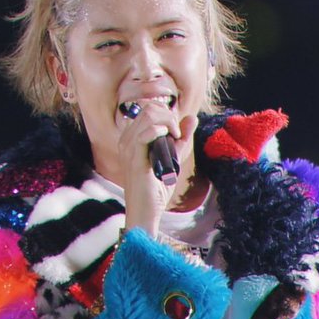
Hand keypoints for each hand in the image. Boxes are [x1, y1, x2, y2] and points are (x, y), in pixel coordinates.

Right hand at [117, 100, 197, 234]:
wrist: (146, 210)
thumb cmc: (156, 187)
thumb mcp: (173, 158)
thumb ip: (182, 138)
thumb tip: (191, 118)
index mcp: (131, 137)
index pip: (148, 108)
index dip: (167, 113)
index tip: (176, 132)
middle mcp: (126, 139)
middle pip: (149, 108)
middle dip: (169, 115)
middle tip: (178, 135)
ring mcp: (128, 148)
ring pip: (148, 115)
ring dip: (168, 122)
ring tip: (175, 138)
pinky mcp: (134, 159)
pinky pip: (145, 134)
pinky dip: (161, 130)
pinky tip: (169, 139)